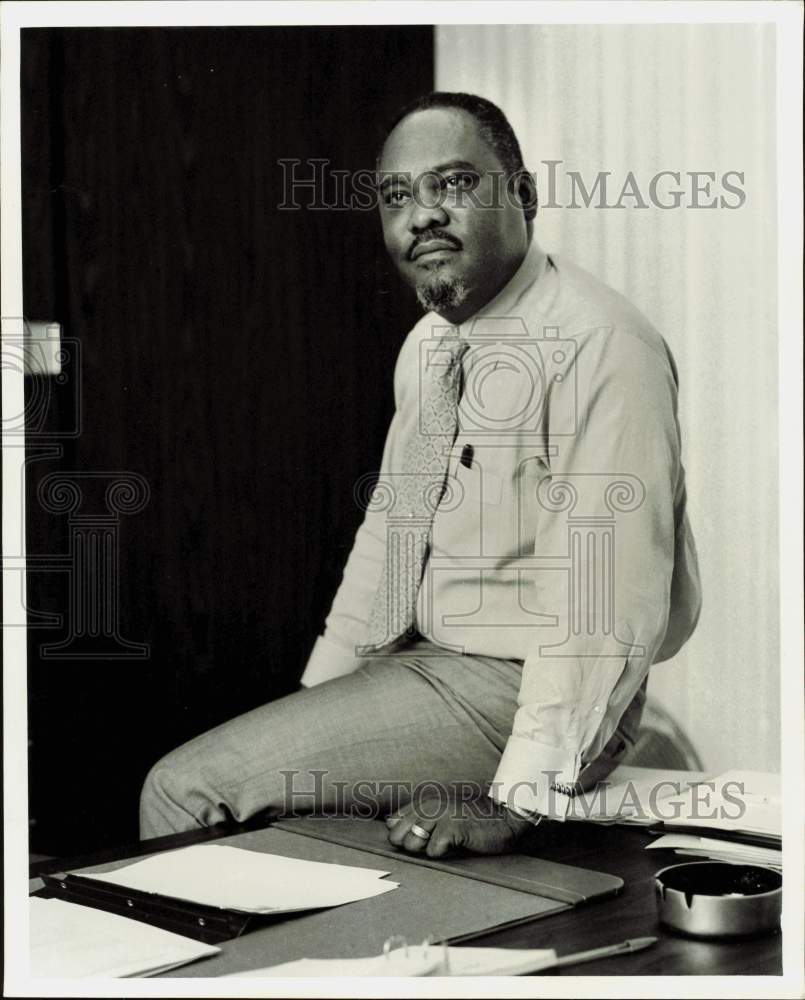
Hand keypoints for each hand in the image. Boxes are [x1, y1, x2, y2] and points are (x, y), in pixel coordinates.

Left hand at [385, 789, 535, 857]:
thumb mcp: (443, 815)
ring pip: (411, 844)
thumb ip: (417, 819)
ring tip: (447, 844)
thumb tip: (389, 825)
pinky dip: (444, 855)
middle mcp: (428, 806)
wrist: (505, 819)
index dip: (403, 837)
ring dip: (427, 851)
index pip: (392, 823)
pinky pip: (432, 852)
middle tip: (434, 844)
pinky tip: (458, 845)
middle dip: (411, 846)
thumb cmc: (474, 822)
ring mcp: (439, 815)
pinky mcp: (451, 828)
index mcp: (424, 803)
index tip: (422, 839)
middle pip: (396, 836)